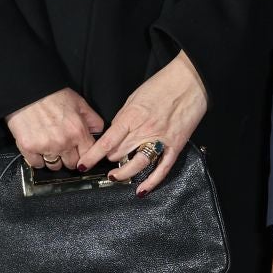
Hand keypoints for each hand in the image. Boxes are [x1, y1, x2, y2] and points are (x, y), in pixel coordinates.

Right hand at [5, 87, 103, 171]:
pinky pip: (36, 164)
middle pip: (71, 164)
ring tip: (49, 146)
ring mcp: (46, 147)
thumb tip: (98, 131)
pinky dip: (37, 159)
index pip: (88, 155)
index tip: (79, 153)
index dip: (84, 154)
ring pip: (54, 166)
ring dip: (53, 159)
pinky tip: (37, 148)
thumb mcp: (79, 103)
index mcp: (78, 131)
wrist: (28, 90)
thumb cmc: (52, 94)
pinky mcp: (29, 148)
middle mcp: (63, 142)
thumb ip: (92, 119)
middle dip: (69, 158)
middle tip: (63, 148)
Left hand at [80, 51, 207, 193]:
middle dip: (109, 159)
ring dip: (123, 174)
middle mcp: (144, 130)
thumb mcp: (134, 98)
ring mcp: (161, 140)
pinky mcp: (175, 146)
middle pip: (119, 154)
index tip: (83, 165)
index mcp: (131, 117)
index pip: (107, 142)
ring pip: (137, 164)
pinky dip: (151, 181)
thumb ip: (123, 117)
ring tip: (115, 177)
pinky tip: (141, 190)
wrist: (190, 82)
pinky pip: (162, 168)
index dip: (93, 156)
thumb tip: (114, 132)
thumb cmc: (162, 85)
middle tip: (106, 161)